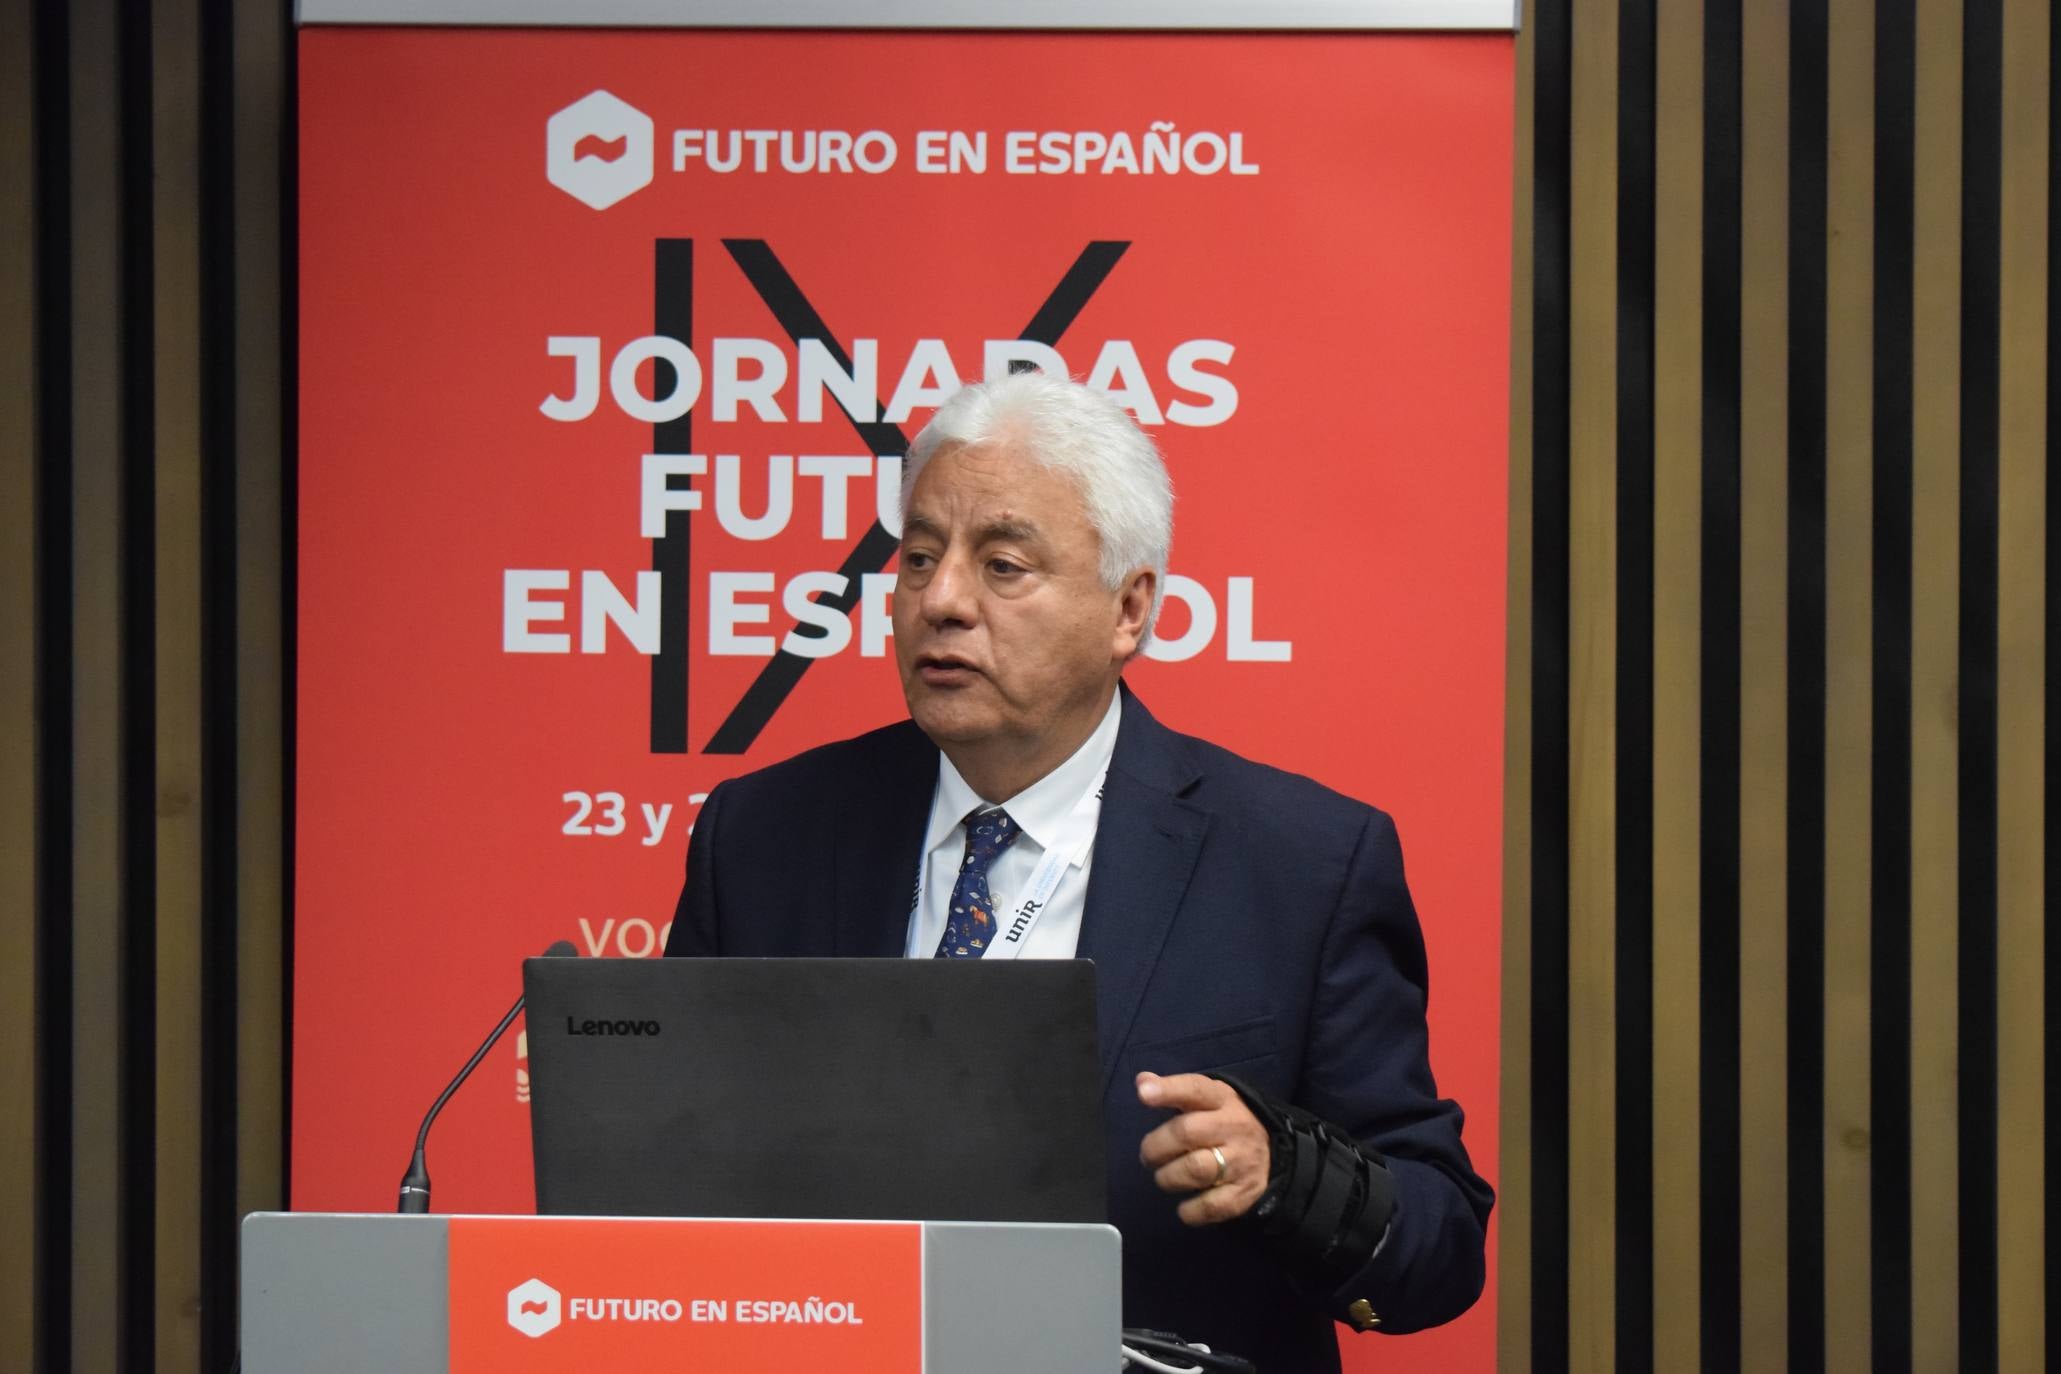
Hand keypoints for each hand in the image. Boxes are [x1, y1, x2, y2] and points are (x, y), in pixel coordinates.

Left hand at [1136, 1070, 1271, 1224]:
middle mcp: (1233, 1127)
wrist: (1273, 1151)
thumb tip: (1142, 1082)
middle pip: (1187, 1133)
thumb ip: (1173, 1091)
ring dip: (1168, 1177)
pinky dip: (1191, 1211)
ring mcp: (1241, 1161)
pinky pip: (1212, 1206)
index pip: (1195, 1089)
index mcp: (1221, 1099)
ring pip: (1196, 1169)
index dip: (1168, 1091)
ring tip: (1164, 1177)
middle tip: (1148, 1156)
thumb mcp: (1205, 1100)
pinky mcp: (1244, 1193)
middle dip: (1156, 1147)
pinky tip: (1184, 1206)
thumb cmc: (1223, 1122)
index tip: (1144, 1095)